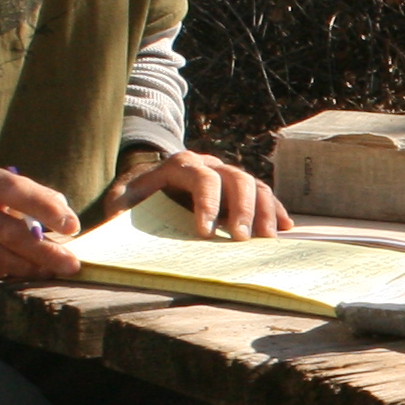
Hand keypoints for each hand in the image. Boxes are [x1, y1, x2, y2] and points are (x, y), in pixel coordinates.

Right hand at [0, 162, 82, 279]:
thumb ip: (31, 195)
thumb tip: (65, 214)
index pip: (16, 190)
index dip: (46, 208)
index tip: (72, 227)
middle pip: (7, 232)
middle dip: (43, 251)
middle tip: (70, 264)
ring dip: (25, 267)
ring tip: (49, 271)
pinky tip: (19, 275)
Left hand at [98, 147, 289, 239]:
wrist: (146, 183)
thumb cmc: (134, 197)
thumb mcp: (121, 201)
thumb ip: (122, 211)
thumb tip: (122, 229)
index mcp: (181, 165)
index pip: (202, 178)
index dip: (207, 204)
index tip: (205, 233)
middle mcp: (209, 165)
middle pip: (237, 178)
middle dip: (242, 210)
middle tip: (242, 240)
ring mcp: (227, 175)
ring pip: (255, 185)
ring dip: (264, 211)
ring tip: (266, 240)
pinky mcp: (238, 191)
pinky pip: (263, 195)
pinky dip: (275, 210)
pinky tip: (284, 229)